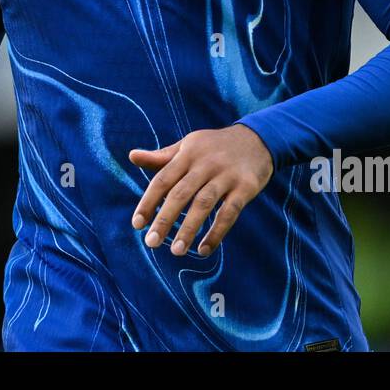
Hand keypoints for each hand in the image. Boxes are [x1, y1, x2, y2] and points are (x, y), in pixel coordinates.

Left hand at [128, 124, 272, 256]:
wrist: (258, 138)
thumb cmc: (214, 147)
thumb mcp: (188, 146)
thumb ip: (161, 157)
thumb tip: (131, 156)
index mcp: (187, 153)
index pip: (163, 179)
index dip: (148, 202)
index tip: (137, 224)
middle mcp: (205, 163)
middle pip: (181, 193)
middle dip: (164, 219)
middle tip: (151, 243)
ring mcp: (226, 174)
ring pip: (204, 203)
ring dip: (189, 228)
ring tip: (176, 251)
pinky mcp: (246, 187)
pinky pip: (229, 212)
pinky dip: (217, 232)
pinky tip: (204, 249)